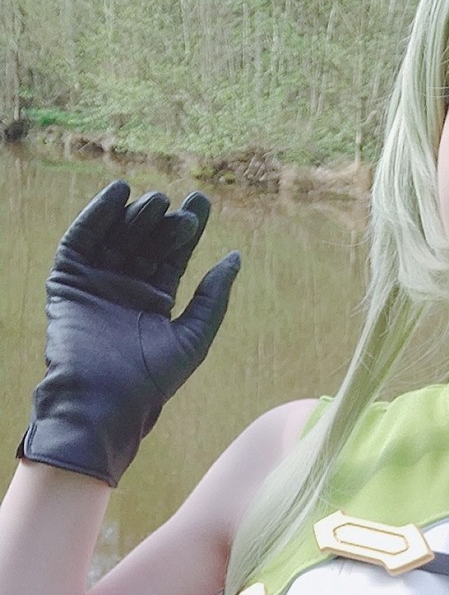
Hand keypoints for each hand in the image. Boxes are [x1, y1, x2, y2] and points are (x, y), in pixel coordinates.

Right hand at [18, 181, 240, 486]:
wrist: (104, 400)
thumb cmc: (150, 379)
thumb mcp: (192, 338)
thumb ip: (212, 299)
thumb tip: (234, 257)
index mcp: (155, 300)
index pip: (172, 255)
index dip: (187, 228)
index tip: (201, 202)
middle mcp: (126, 287)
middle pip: (147, 241)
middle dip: (165, 221)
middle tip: (182, 209)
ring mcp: (96, 281)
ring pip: (118, 235)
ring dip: (137, 215)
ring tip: (157, 202)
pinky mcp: (68, 280)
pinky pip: (80, 239)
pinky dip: (97, 214)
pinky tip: (118, 194)